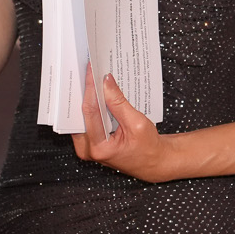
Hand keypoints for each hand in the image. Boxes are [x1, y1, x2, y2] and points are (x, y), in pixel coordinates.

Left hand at [72, 67, 178, 181]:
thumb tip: (106, 82)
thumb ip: (119, 103)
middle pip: (80, 114)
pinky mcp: (90, 143)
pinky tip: (95, 94)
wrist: (154, 162)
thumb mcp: (136, 123)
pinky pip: (86, 121)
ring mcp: (87, 147)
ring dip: (87, 98)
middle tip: (87, 71)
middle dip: (85, 92)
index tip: (91, 71)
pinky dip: (91, 107)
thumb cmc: (149, 148)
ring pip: (81, 116)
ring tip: (90, 79)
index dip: (90, 88)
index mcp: (98, 148)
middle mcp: (88, 149)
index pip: (89, 112)